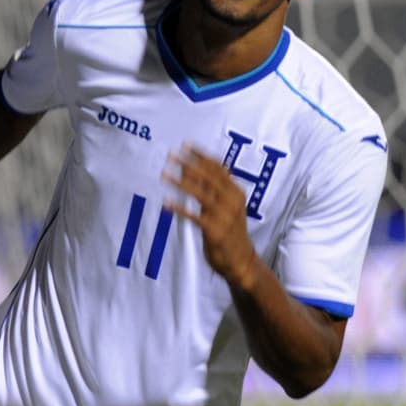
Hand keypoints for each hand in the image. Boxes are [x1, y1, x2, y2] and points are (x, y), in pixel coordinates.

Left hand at [164, 145, 258, 289]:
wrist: (241, 260)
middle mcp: (232, 200)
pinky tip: (166, 202)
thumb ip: (209, 189)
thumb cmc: (230, 231)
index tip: (185, 145)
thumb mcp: (224, 206)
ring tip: (163, 174)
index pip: (218, 167)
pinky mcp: (215, 230)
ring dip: (180, 182)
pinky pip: (194, 216)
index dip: (201, 155)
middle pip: (209, 177)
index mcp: (236, 191)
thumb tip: (187, 169)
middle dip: (188, 164)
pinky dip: (179, 208)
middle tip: (170, 155)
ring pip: (201, 193)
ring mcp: (225, 215)